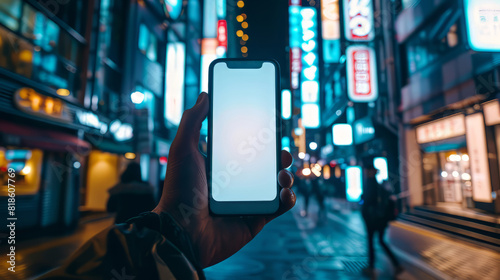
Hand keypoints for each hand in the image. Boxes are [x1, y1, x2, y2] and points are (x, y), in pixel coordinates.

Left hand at [152, 92, 294, 267]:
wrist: (182, 232)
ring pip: (274, 185)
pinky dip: (286, 200)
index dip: (258, 138)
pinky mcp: (254, 219)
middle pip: (264, 166)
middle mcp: (234, 183)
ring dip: (285, 176)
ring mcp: (246, 201)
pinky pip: (277, 208)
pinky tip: (284, 192)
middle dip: (277, 156)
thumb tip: (204, 95)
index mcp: (220, 166)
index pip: (244, 148)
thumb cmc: (179, 190)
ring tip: (283, 174)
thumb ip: (192, 121)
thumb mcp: (183, 149)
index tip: (269, 126)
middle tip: (281, 151)